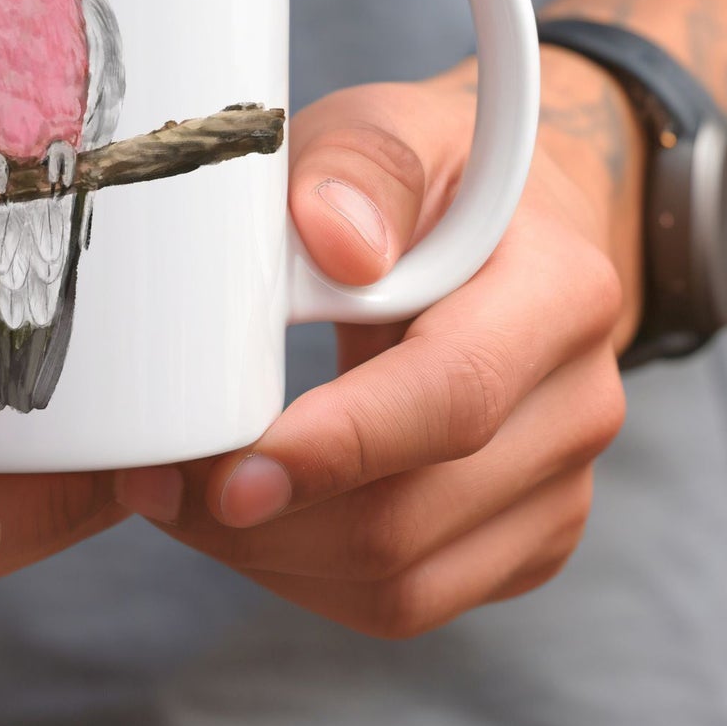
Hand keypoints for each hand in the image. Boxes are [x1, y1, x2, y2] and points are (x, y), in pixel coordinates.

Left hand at [115, 50, 640, 637]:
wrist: (504, 226)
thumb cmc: (428, 173)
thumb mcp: (390, 127)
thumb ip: (362, 164)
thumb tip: (335, 237)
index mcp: (556, 292)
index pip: (451, 398)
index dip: (334, 447)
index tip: (224, 472)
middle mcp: (576, 403)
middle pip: (412, 517)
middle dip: (264, 518)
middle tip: (150, 481)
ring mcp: (554, 483)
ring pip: (403, 584)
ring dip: (267, 557)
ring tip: (176, 495)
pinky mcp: (517, 535)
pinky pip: (406, 598)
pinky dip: (303, 574)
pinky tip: (239, 517)